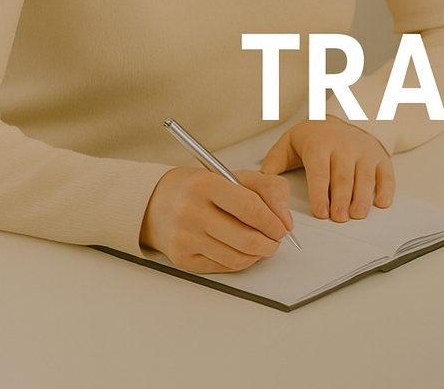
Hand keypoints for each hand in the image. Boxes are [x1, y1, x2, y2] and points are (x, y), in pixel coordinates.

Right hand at [139, 166, 292, 272]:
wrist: (158, 202)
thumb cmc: (201, 188)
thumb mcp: (236, 175)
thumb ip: (269, 189)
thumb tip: (285, 220)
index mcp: (206, 185)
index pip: (249, 207)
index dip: (272, 221)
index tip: (283, 227)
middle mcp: (191, 212)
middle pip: (244, 237)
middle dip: (269, 242)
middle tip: (276, 240)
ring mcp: (185, 238)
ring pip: (236, 257)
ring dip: (257, 254)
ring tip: (263, 245)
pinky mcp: (182, 259)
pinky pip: (222, 267)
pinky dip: (241, 261)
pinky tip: (244, 251)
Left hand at [260, 116, 394, 221]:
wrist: (338, 118)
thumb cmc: (312, 137)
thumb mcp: (288, 143)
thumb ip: (273, 164)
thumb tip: (256, 185)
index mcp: (319, 143)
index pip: (320, 170)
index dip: (320, 192)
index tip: (321, 212)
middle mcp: (344, 146)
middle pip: (343, 175)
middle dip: (341, 198)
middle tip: (339, 218)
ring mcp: (364, 151)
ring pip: (364, 176)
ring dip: (362, 197)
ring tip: (357, 214)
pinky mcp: (379, 156)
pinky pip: (386, 173)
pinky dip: (386, 189)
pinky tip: (382, 203)